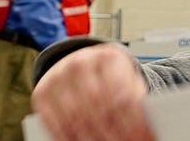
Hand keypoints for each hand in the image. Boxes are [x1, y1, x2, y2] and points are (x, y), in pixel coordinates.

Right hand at [32, 43, 155, 140]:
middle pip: (99, 107)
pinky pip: (53, 121)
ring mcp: (58, 75)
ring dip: (91, 139)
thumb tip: (147, 129)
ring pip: (75, 116)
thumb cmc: (111, 77)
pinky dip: (67, 138)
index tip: (142, 139)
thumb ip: (136, 100)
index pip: (122, 96)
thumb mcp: (128, 81)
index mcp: (109, 57)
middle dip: (114, 134)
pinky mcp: (42, 91)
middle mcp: (81, 61)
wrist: (81, 63)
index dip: (133, 123)